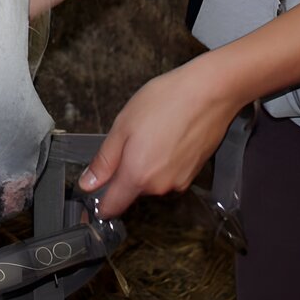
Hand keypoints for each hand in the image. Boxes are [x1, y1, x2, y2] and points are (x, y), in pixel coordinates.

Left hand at [78, 53, 240, 217]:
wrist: (211, 92)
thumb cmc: (166, 101)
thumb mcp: (123, 125)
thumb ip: (104, 160)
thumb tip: (88, 184)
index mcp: (137, 175)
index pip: (113, 207)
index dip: (100, 204)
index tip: (95, 192)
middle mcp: (159, 186)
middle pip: (133, 190)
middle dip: (127, 170)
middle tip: (132, 138)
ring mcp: (180, 181)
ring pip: (153, 181)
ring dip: (148, 164)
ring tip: (155, 131)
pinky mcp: (194, 173)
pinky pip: (170, 173)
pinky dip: (166, 160)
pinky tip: (170, 134)